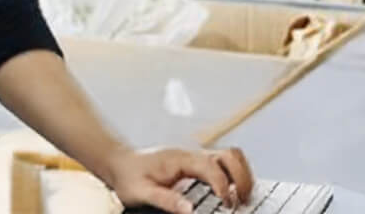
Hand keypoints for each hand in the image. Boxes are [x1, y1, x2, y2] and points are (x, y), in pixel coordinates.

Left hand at [103, 145, 253, 213]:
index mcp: (180, 159)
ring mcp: (195, 158)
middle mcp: (191, 155)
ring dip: (242, 175)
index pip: (211, 167)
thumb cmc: (130, 176)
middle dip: (242, 177)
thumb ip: (166, 200)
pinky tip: (233, 193)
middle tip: (242, 201)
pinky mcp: (196, 164)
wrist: (121, 163)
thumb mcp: (142, 192)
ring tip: (243, 198)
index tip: (227, 204)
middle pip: (229, 155)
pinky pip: (224, 164)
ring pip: (230, 156)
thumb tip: (189, 210)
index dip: (223, 185)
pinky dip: (235, 176)